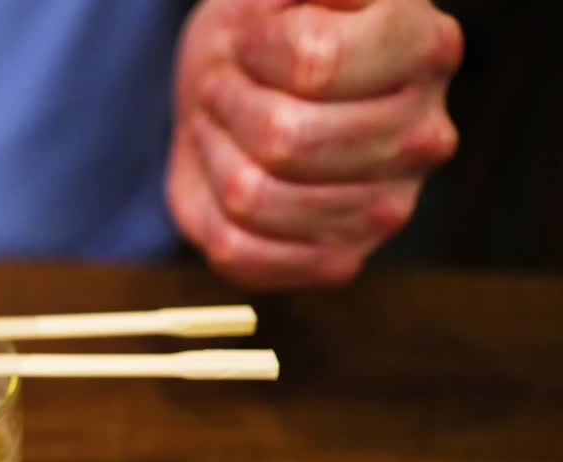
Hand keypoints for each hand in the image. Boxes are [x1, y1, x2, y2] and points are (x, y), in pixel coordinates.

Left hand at [167, 0, 461, 287]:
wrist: (250, 83)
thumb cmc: (269, 27)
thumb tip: (326, 12)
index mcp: (425, 48)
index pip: (313, 63)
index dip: (256, 49)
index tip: (249, 40)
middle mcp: (423, 137)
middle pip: (283, 137)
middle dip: (227, 102)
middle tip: (222, 85)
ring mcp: (386, 208)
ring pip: (254, 197)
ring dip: (214, 154)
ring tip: (222, 126)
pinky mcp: (339, 260)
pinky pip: (242, 253)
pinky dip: (211, 213)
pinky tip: (226, 177)